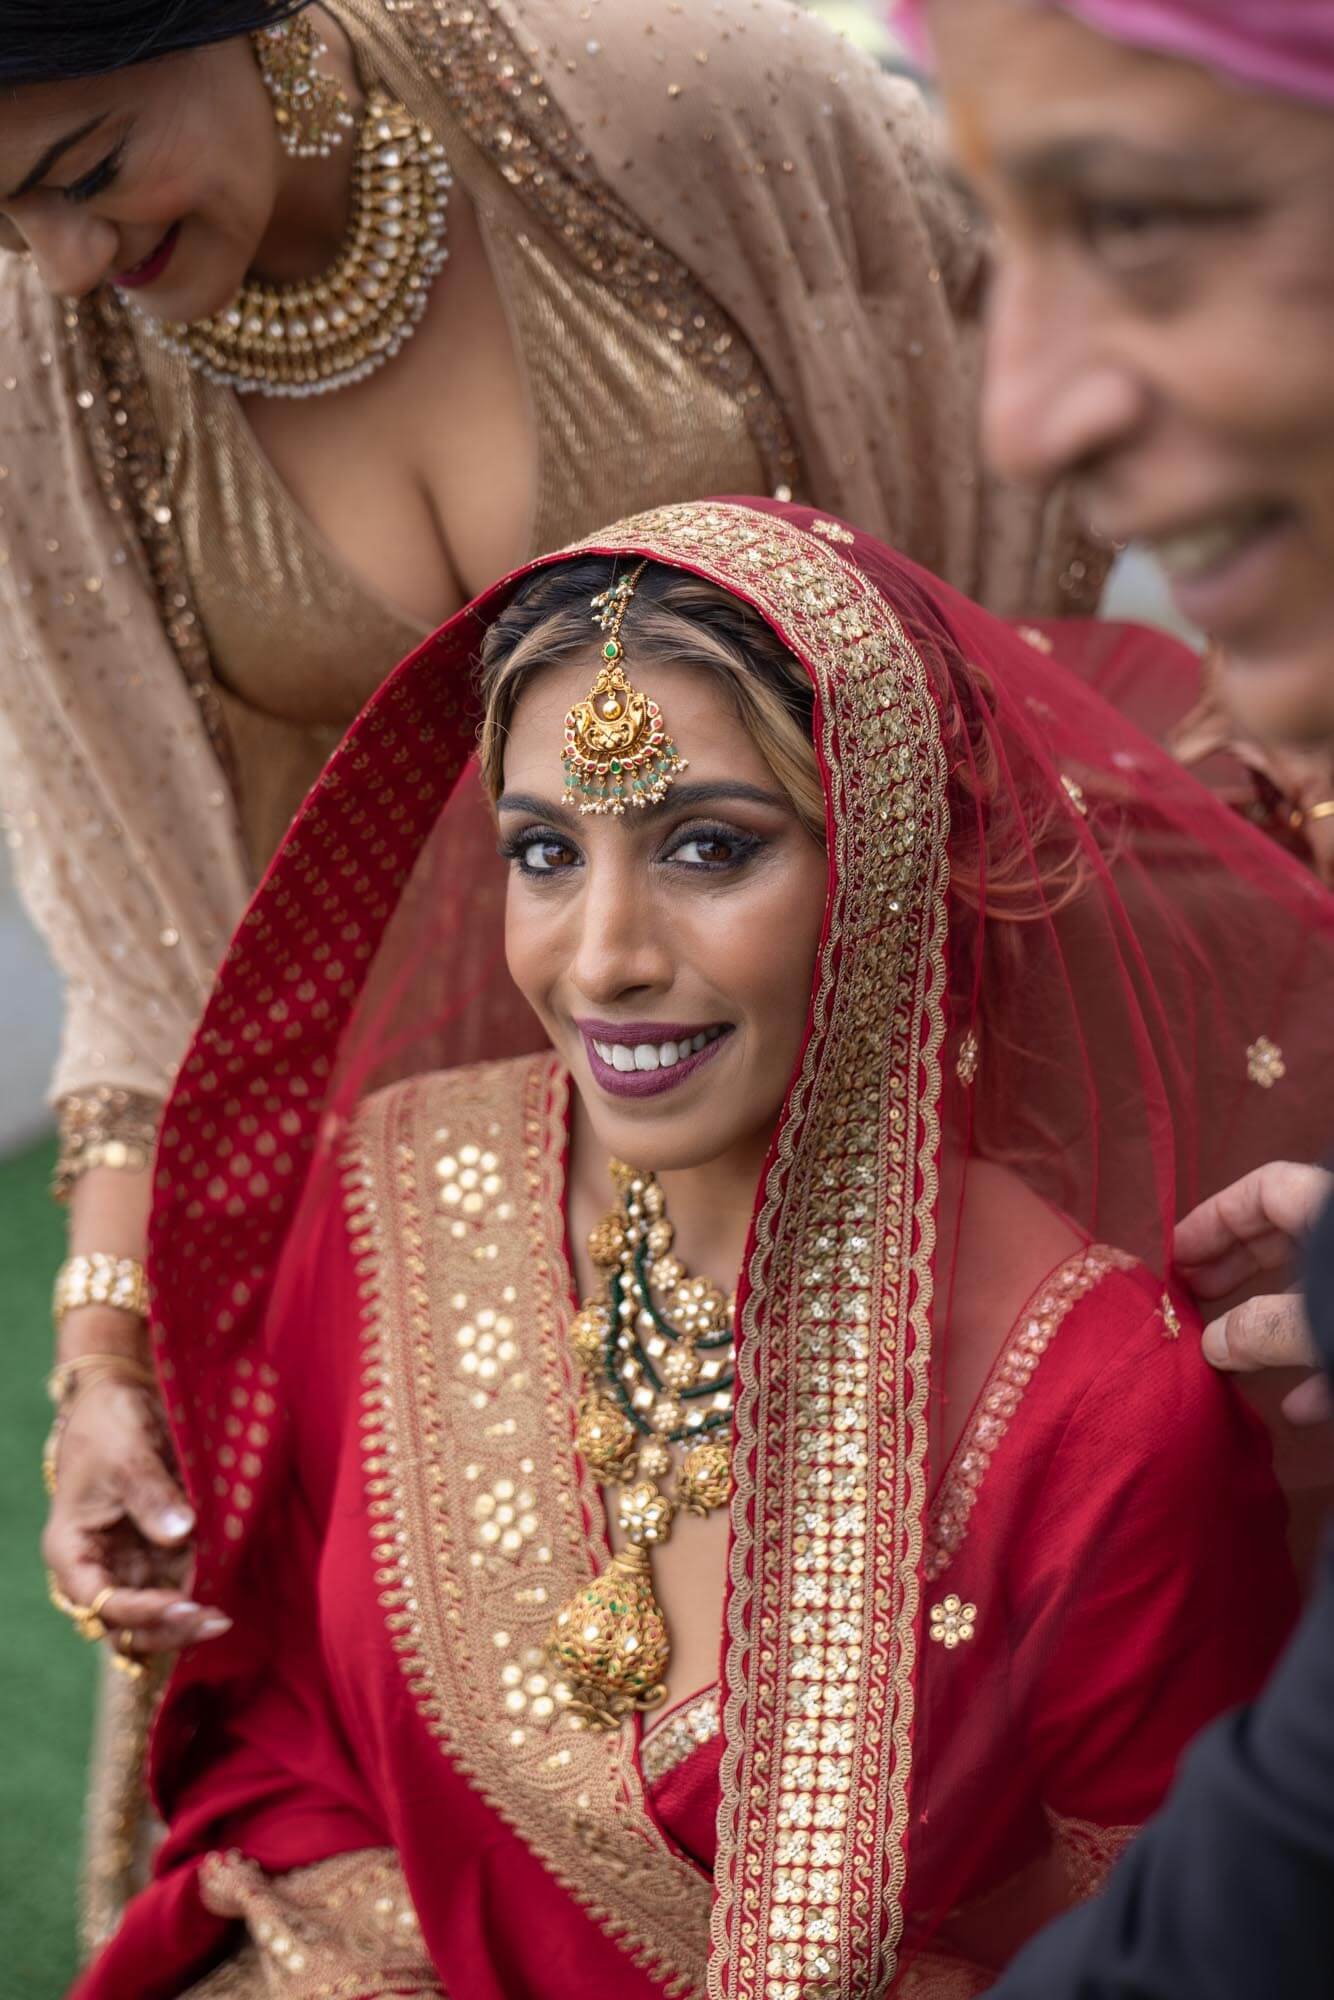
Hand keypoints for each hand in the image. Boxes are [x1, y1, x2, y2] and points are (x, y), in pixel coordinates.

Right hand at [41, 1373, 231, 1662]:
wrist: (121, 1395)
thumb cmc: (111, 1423)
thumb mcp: (128, 1455)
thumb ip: (151, 1496)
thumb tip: (180, 1534)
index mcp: (72, 1548)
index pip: (98, 1600)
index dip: (138, 1610)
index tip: (180, 1603)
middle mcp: (98, 1565)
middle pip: (123, 1623)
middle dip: (165, 1629)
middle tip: (211, 1621)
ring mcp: (129, 1561)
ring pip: (151, 1616)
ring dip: (183, 1622)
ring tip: (222, 1619)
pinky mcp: (159, 1551)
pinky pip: (176, 1587)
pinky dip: (198, 1595)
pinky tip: (226, 1597)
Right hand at [1174, 1162, 1333, 1425]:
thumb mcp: (1320, 1319)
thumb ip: (1263, 1329)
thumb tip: (1211, 1344)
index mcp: (1329, 1212)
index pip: (1263, 1190)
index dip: (1214, 1218)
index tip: (1174, 1255)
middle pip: (1283, 1238)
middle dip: (1233, 1269)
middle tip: (1190, 1298)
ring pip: (1313, 1293)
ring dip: (1269, 1325)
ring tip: (1227, 1354)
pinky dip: (1318, 1365)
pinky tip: (1299, 1407)